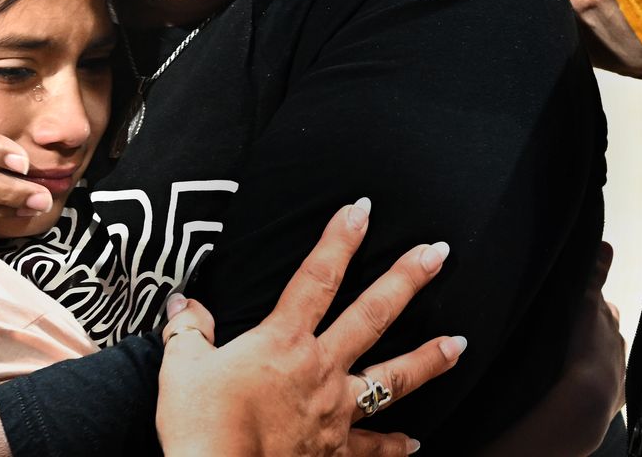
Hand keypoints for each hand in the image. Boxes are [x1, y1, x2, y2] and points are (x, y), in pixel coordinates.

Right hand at [155, 199, 465, 456]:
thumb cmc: (200, 423)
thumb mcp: (182, 367)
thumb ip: (188, 332)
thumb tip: (182, 306)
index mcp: (283, 340)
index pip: (318, 277)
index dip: (339, 240)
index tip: (361, 209)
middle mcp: (319, 368)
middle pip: (373, 315)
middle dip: (407, 281)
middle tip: (439, 255)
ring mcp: (333, 410)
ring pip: (392, 378)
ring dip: (428, 360)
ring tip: (458, 344)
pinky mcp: (332, 451)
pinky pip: (370, 449)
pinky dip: (392, 447)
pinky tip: (415, 444)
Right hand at [479, 242, 624, 456]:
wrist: (582, 400)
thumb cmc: (576, 346)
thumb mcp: (583, 302)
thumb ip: (594, 274)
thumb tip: (607, 246)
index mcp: (607, 319)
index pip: (601, 306)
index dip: (588, 305)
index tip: (574, 308)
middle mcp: (617, 342)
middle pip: (606, 331)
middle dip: (591, 331)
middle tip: (567, 335)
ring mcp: (618, 371)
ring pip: (605, 357)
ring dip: (591, 357)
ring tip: (568, 362)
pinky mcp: (615, 396)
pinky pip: (606, 386)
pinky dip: (595, 384)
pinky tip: (577, 387)